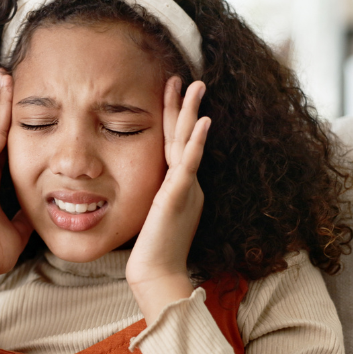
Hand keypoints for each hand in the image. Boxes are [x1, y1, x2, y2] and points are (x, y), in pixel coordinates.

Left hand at [125, 77, 210, 322]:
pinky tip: (202, 123)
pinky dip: (196, 143)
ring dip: (192, 114)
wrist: (156, 274)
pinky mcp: (178, 197)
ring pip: (189, 144)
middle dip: (186, 107)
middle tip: (189, 79)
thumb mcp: (153, 214)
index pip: (176, 144)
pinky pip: (189, 165)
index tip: (172, 93)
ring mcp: (185, 188)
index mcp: (179, 186)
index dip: (174, 119)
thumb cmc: (153, 251)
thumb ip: (156, 196)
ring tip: (196, 86)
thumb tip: (150, 187)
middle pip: (185, 137)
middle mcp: (186, 183)